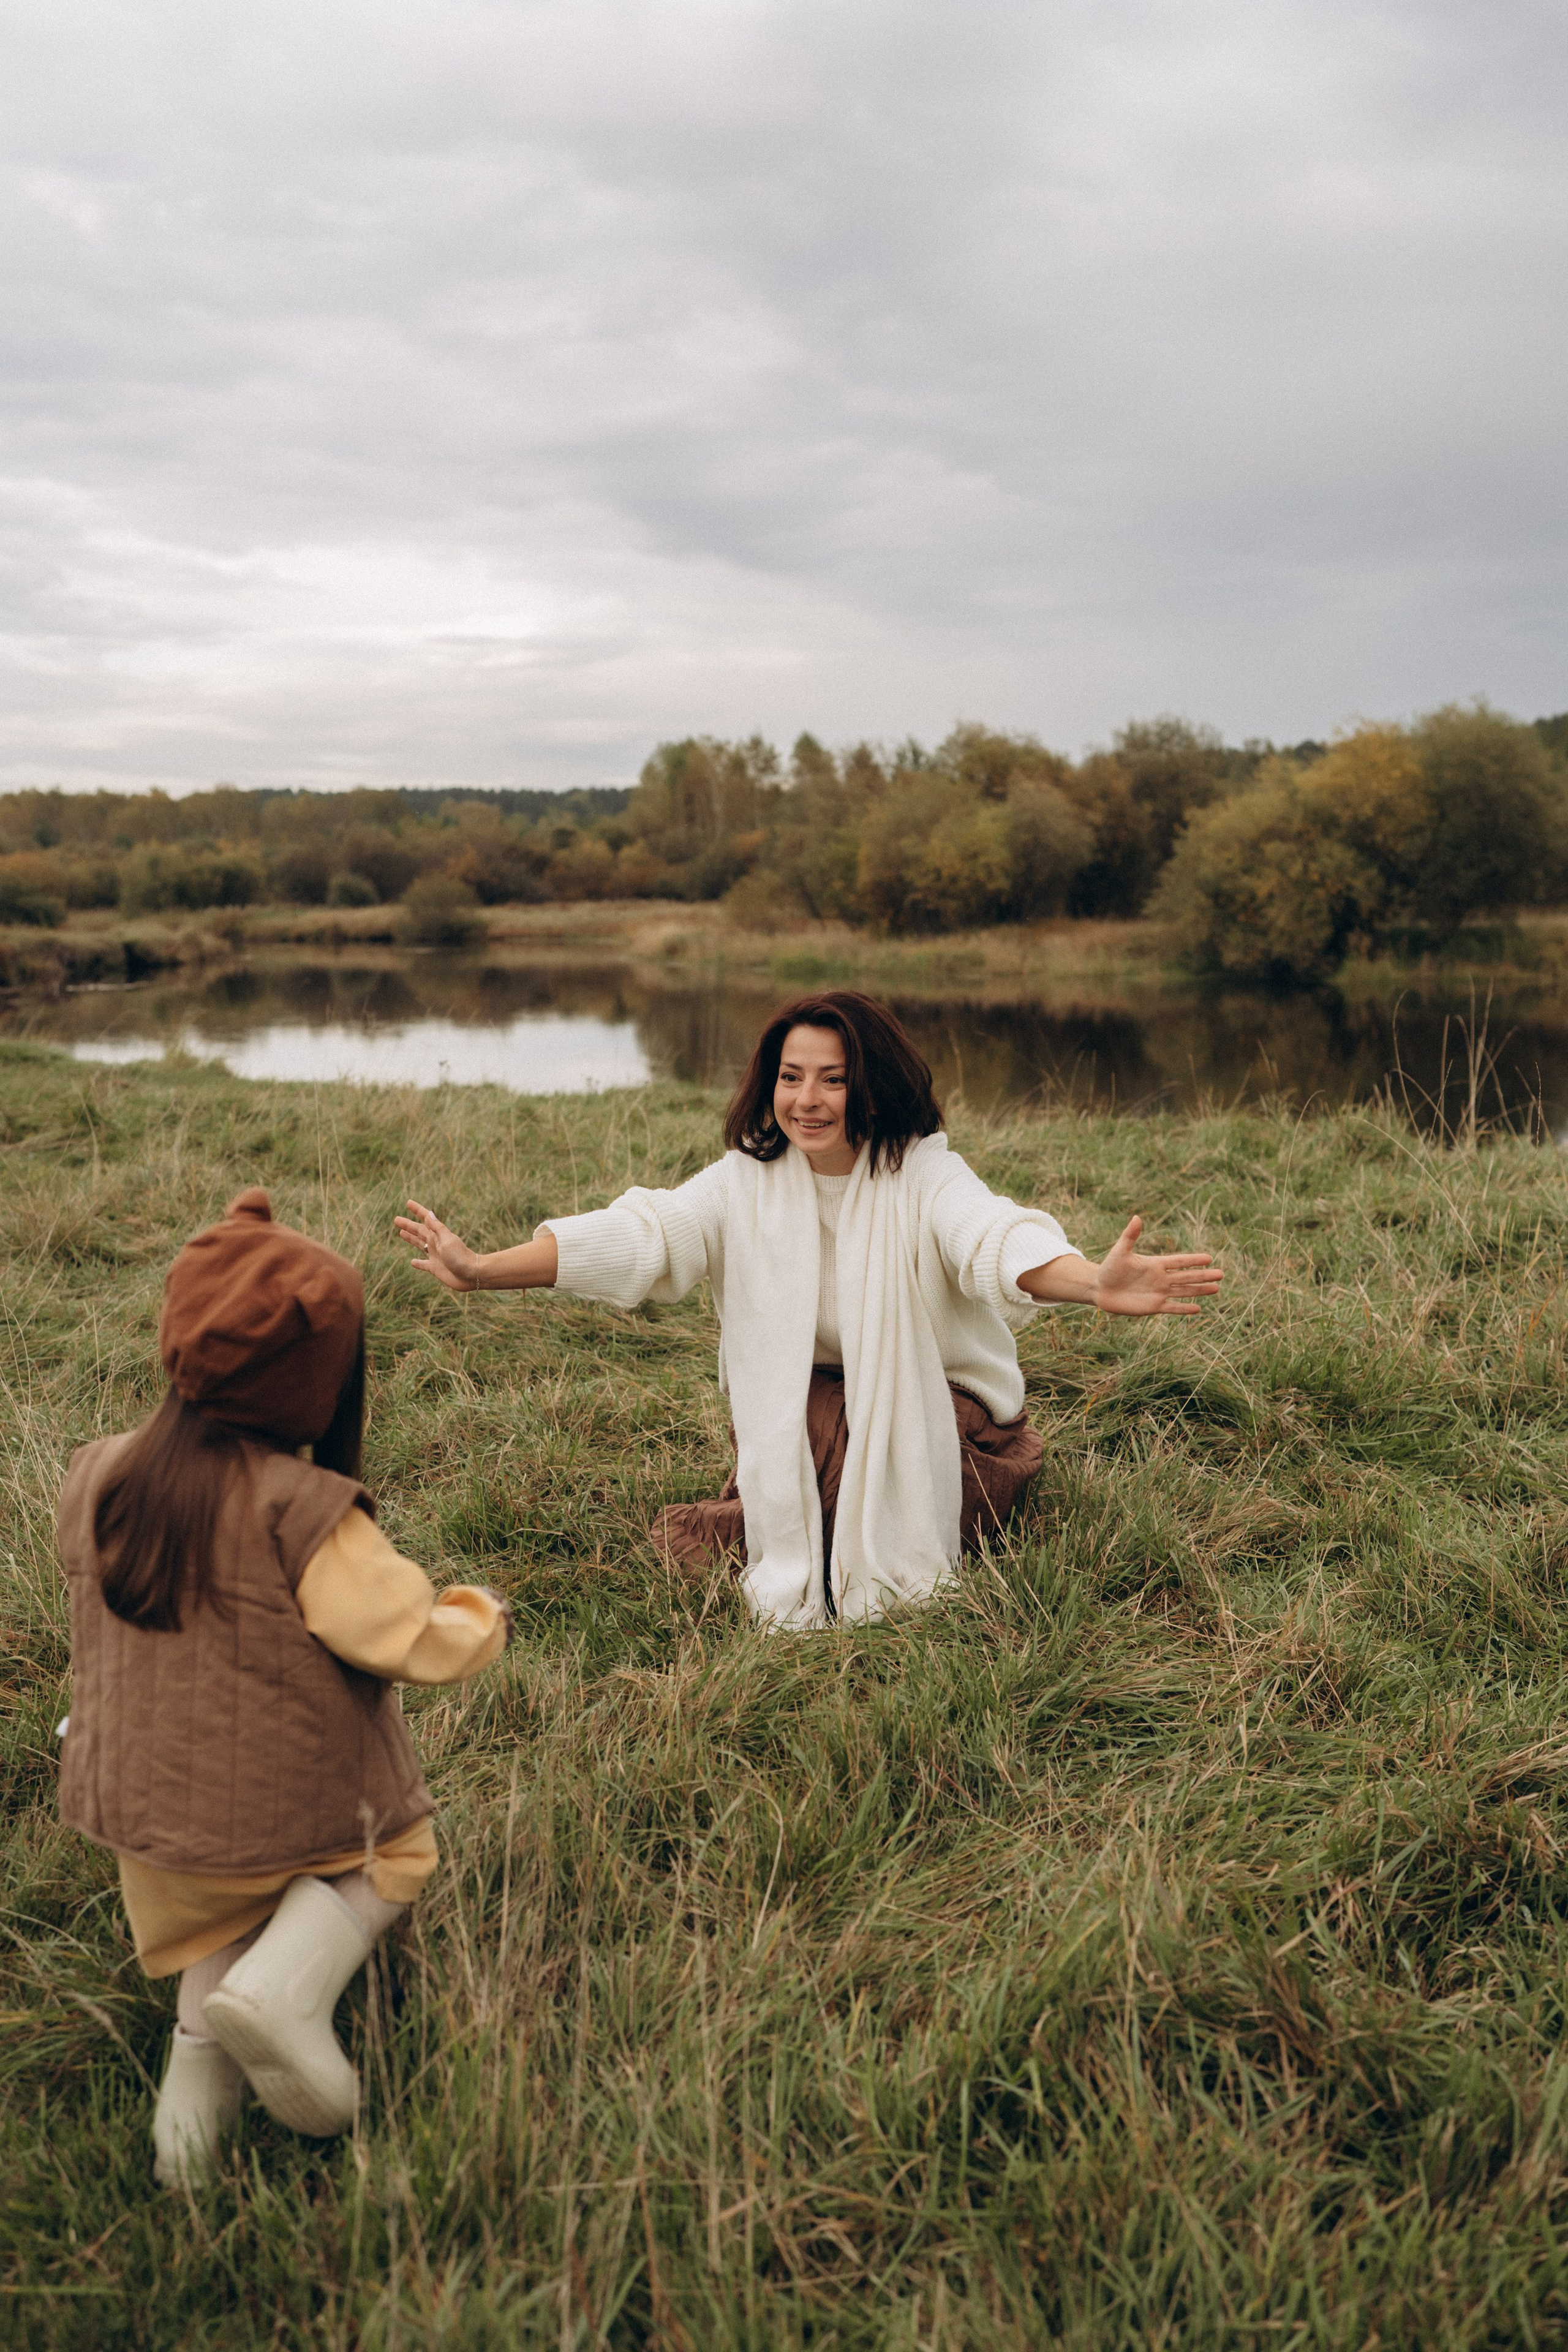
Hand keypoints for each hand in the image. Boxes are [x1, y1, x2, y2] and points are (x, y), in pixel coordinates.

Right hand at [394, 1199, 479, 1292]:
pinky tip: (412, 1262)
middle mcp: (435, 1243)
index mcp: (438, 1234)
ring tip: (401, 1233)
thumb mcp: (447, 1240)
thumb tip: (429, 1213)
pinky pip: (423, 1264)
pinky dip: (418, 1263)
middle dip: (408, 1225)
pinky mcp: (435, 1268)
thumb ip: (437, 1228)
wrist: (472, 1274)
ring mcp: (435, 1255)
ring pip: (419, 1244)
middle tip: (396, 1219)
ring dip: (410, 1239)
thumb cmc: (460, 1256)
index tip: (408, 1202)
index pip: (426, 1219)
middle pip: (419, 1231)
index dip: (417, 1210)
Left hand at [1092, 1217, 1221, 1316]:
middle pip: (1187, 1277)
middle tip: (1221, 1274)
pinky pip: (1172, 1307)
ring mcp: (1159, 1292)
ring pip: (1184, 1291)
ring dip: (1200, 1290)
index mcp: (1155, 1264)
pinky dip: (1184, 1308)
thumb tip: (1136, 1217)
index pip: (1179, 1261)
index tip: (1209, 1258)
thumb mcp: (1120, 1251)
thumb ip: (1130, 1236)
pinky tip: (1198, 1308)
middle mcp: (1161, 1278)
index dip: (1193, 1260)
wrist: (1100, 1288)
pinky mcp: (1153, 1306)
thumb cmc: (1109, 1267)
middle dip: (1204, 1276)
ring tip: (1216, 1289)